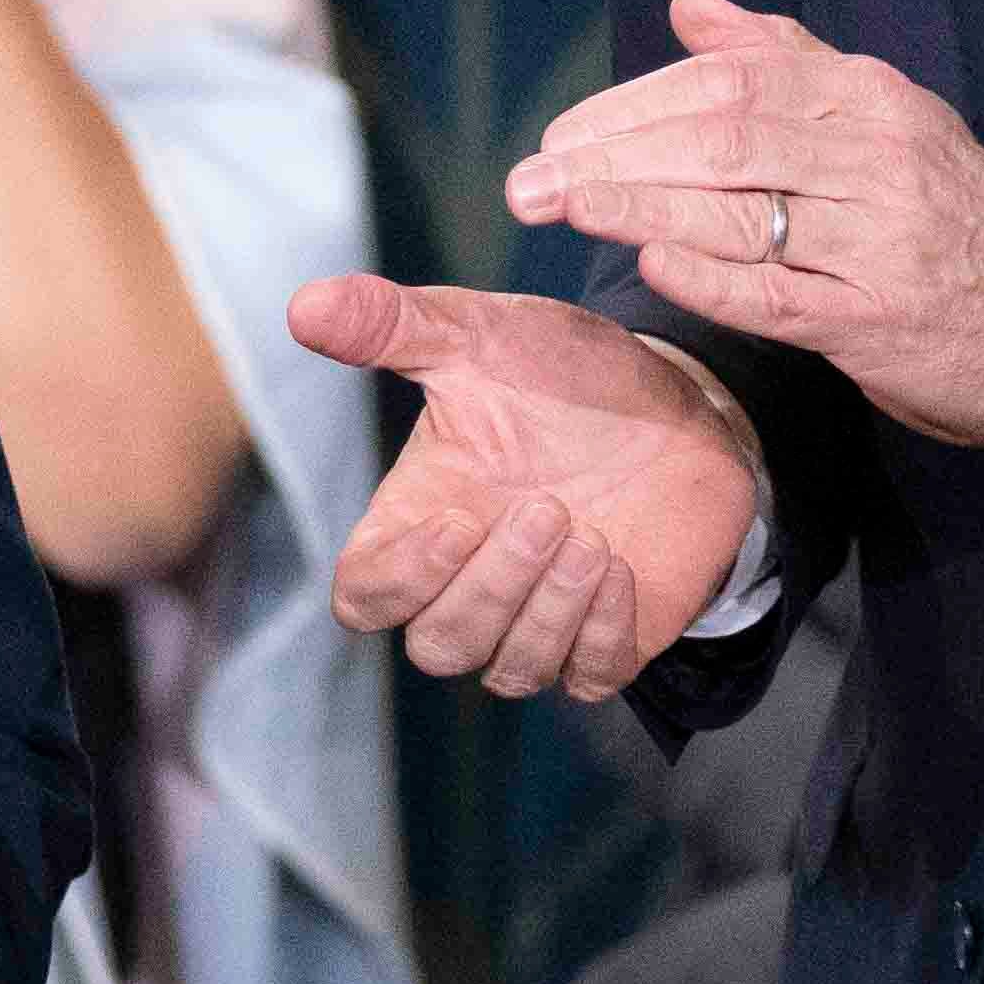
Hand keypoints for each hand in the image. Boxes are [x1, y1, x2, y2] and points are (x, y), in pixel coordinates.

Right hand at [297, 272, 769, 697]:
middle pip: (438, 646)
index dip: (401, 581)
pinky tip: (622, 569)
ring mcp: (540, 622)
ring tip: (592, 534)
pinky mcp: (608, 640)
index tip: (459, 520)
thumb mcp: (481, 334)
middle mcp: (470, 585)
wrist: (680, 399)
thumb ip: (393, 325)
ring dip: (549, 611)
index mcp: (419, 524)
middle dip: (494, 588)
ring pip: (510, 671)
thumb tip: (304, 306)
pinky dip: (601, 633)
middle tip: (550, 508)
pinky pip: (590, 677)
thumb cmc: (563, 371)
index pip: (364, 598)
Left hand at [505, 0, 983, 454]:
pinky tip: (650, 264)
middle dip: (614, 155)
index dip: (634, 106)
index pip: (731, 82)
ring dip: (636, 207)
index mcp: (869, 99)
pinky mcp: (876, 319)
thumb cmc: (955, 220)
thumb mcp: (885, 118)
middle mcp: (875, 156)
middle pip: (721, 137)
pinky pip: (777, 293)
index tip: (563, 136)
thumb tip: (694, 9)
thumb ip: (788, 61)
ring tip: (562, 209)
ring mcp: (877, 238)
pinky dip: (707, 275)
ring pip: (739, 208)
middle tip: (532, 179)